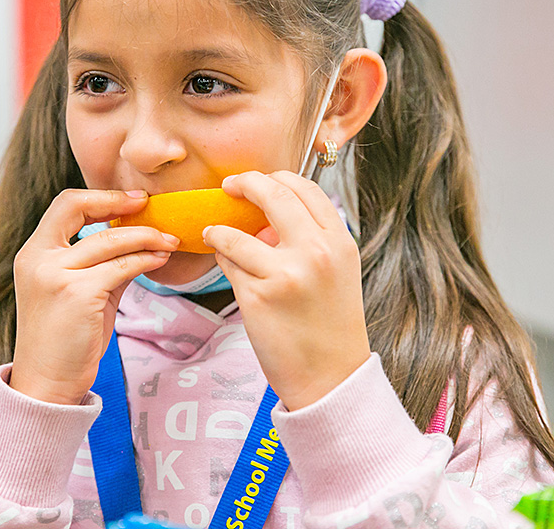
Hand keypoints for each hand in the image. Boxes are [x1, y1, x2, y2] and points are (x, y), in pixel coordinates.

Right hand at [10, 189, 179, 403]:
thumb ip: (103, 264)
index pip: (65, 205)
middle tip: (150, 205)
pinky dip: (146, 260)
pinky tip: (160, 260)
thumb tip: (141, 242)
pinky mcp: (78, 294)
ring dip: (146, 237)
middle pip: (79, 208)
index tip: (131, 201)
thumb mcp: (79, 292)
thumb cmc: (66, 340)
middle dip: (118, 202)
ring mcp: (56, 275)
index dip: (100, 197)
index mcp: (33, 254)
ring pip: (110, 240)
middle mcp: (38, 259)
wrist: (47, 383)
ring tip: (169, 241)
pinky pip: (122, 267)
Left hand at [202, 171, 370, 410]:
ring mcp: (284, 274)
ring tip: (214, 233)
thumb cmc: (329, 325)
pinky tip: (224, 263)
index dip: (276, 177)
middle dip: (245, 182)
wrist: (330, 377)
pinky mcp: (257, 296)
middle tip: (229, 185)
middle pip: (273, 194)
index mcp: (339, 242)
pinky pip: (227, 263)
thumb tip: (264, 217)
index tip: (259, 179)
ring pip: (237, 232)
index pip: (305, 188)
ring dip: (219, 230)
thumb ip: (308, 239)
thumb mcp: (336, 272)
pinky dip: (221, 259)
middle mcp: (315, 252)